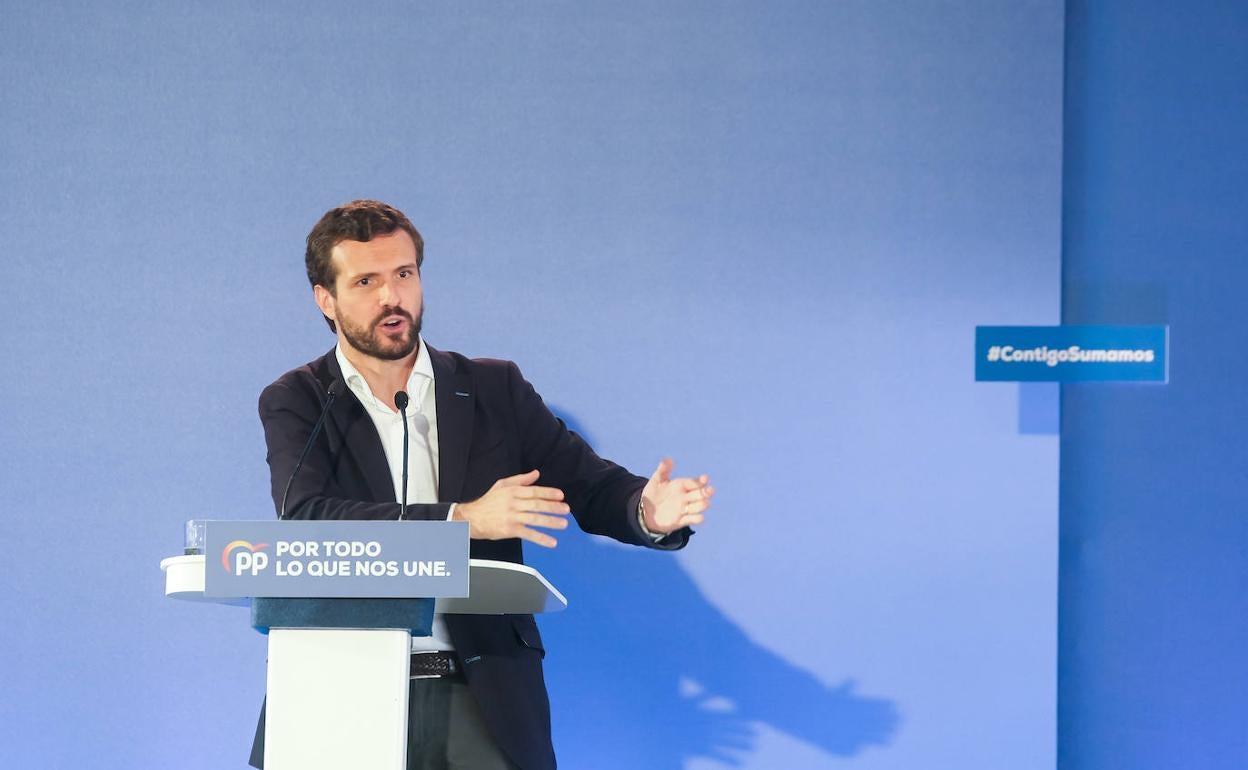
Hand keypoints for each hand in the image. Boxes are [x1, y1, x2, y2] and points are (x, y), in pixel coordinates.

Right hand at [453, 470, 570, 547]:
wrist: (472, 518)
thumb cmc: (488, 502)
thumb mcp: (502, 485)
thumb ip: (521, 480)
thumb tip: (536, 473)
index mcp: (512, 491)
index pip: (534, 491)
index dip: (548, 493)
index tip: (560, 495)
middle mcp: (513, 503)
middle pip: (536, 504)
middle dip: (553, 507)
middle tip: (566, 509)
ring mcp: (512, 517)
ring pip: (534, 519)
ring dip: (550, 522)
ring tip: (563, 524)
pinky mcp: (510, 530)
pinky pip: (528, 534)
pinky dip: (541, 538)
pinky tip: (551, 541)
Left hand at [641, 458, 713, 534]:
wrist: (647, 511)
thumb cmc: (654, 493)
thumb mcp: (657, 480)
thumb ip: (663, 470)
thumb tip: (668, 459)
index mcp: (682, 485)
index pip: (694, 482)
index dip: (700, 481)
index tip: (705, 479)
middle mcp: (686, 496)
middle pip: (700, 494)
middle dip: (706, 492)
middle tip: (710, 490)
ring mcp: (685, 508)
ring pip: (699, 506)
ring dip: (703, 505)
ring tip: (706, 502)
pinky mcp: (681, 520)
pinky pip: (692, 520)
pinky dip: (697, 519)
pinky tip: (699, 517)